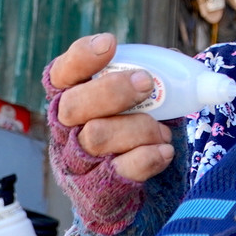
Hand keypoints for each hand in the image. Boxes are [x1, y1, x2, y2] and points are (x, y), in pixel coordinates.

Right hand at [47, 33, 174, 183]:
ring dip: (139, 128)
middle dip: (113, 90)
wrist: (130, 192)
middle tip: (146, 84)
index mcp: (69, 99)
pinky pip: (119, 171)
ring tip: (163, 131)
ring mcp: (77, 163)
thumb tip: (174, 59)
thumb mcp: (135, 102)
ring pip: (97, 138)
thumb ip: (148, 79)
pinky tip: (164, 151)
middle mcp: (64, 130)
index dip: (81, 57)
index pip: (61, 73)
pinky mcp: (96, 192)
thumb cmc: (131, 133)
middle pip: (73, 106)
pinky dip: (147, 157)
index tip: (110, 43)